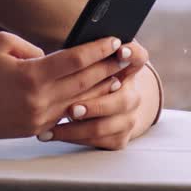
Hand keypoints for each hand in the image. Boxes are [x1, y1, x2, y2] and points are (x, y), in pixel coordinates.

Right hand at [0, 32, 132, 139]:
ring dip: (102, 89)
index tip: (115, 40)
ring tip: (121, 77)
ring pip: (80, 102)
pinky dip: (82, 105)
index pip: (75, 60)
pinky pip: (64, 116)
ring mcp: (38, 119)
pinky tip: (95, 97)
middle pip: (84, 82)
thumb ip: (32, 47)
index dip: (97, 49)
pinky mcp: (35, 130)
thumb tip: (53, 56)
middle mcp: (39, 99)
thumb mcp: (2, 44)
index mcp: (31, 75)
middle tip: (129, 56)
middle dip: (109, 68)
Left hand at [41, 40, 158, 149]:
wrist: (104, 107)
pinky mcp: (120, 137)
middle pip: (123, 99)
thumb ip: (82, 53)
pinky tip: (52, 134)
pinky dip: (73, 138)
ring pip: (106, 126)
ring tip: (53, 127)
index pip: (138, 56)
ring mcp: (129, 117)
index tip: (119, 50)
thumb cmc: (86, 77)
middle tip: (72, 109)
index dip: (131, 53)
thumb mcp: (86, 62)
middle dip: (95, 105)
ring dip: (78, 128)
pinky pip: (98, 141)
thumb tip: (54, 48)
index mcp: (127, 68)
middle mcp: (133, 93)